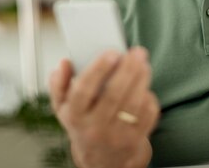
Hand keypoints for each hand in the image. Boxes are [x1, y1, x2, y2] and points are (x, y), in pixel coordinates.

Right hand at [49, 47, 159, 167]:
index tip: (112, 53)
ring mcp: (116, 136)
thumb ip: (59, 84)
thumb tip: (63, 63)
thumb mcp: (62, 108)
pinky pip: (147, 115)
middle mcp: (95, 128)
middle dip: (128, 70)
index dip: (99, 70)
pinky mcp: (135, 140)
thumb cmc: (83, 125)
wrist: (101, 159)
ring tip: (143, 63)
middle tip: (136, 52)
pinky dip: (149, 97)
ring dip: (141, 79)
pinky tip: (145, 86)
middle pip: (114, 95)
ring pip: (133, 104)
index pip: (84, 91)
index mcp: (75, 116)